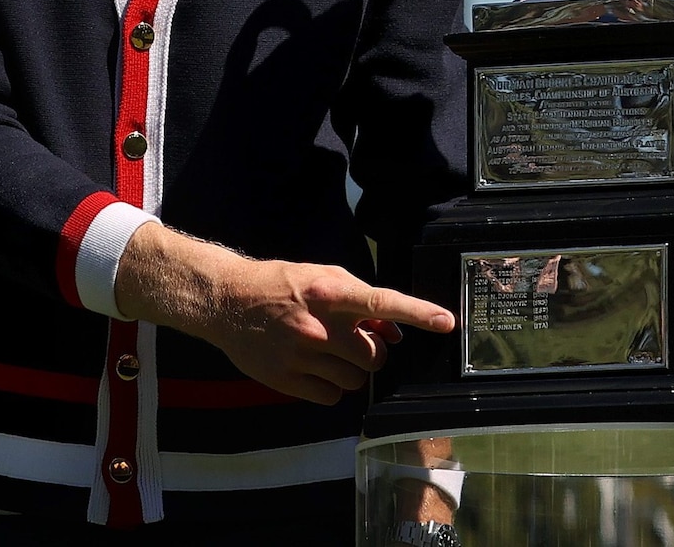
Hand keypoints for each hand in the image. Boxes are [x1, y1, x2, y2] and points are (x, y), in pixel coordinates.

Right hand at [113, 223, 454, 405]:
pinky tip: (315, 368)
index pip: (383, 303)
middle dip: (372, 353)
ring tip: (330, 353)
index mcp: (330, 292)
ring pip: (354, 380)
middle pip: (373, 356)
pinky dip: (332, 388)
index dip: (418, 313)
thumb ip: (361, 300)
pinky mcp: (285, 379)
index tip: (446, 322)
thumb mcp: (324, 277)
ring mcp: (301, 355)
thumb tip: (395, 330)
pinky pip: (331, 397)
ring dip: (352, 371)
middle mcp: (318, 326)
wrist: (227, 301)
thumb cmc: (282, 284)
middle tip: (355, 342)